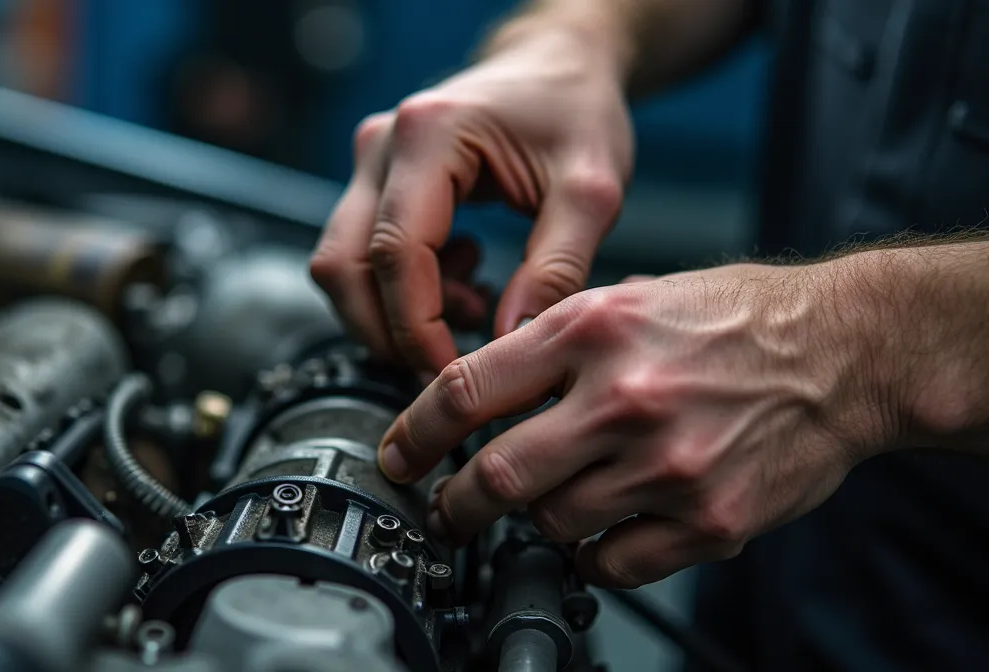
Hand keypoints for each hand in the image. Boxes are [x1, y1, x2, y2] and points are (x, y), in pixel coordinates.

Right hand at [309, 19, 633, 374]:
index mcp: (428, 134)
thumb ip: (556, 269)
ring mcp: (370, 163)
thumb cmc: (575, 112)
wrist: (559, 68)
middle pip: (344, 265)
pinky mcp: (375, 183)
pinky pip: (363, 256)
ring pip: (343, 266)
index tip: (453, 372)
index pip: (396, 253)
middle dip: (390, 332)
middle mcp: (381, 144)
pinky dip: (403, 292)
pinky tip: (465, 282)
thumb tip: (511, 340)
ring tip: (475, 307)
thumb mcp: (591, 191)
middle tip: (451, 366)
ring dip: (395, 313)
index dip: (417, 327)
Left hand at [377, 262, 900, 587]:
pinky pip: (613, 561)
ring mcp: (668, 465)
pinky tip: (599, 528)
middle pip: (497, 475)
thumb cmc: (732, 318)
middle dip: (454, 504)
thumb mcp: (627, 297)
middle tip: (445, 511)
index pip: (466, 390)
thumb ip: (549, 344)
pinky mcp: (709, 519)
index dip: (414, 434)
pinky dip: (590, 554)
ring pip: (552, 522)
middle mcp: (624, 397)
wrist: (844, 350)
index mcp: (592, 330)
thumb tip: (474, 394)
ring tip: (547, 502)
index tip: (398, 457)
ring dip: (533, 522)